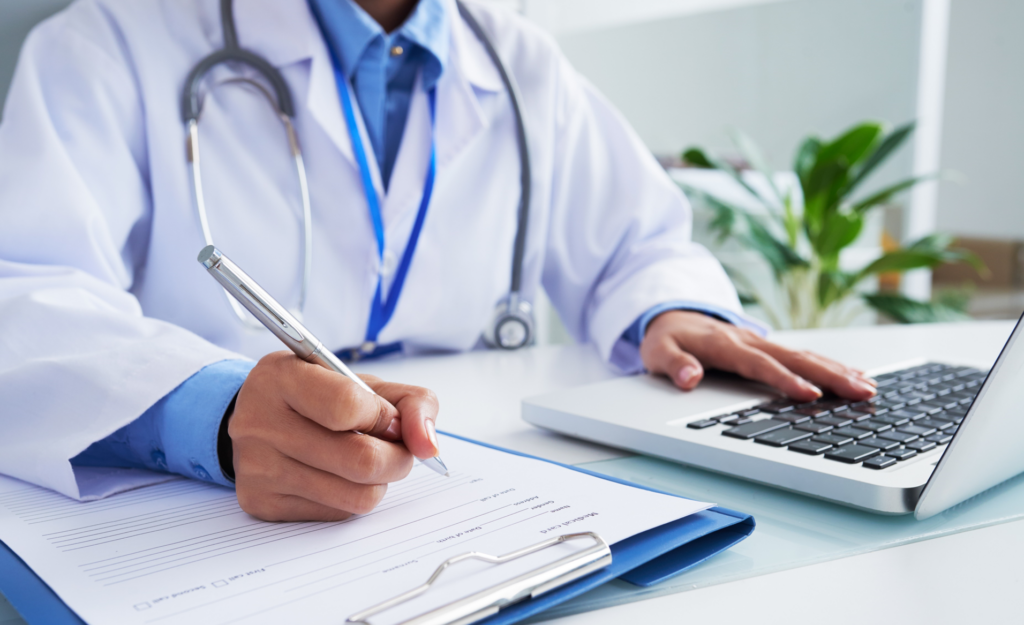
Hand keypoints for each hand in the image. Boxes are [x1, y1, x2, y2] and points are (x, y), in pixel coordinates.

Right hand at [228, 351, 439, 521]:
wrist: (256, 419)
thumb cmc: (318, 396)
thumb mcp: (362, 382)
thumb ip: (409, 402)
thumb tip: (428, 445)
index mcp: (282, 377)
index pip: (348, 406)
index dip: (384, 417)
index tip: (390, 419)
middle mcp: (261, 422)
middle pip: (361, 461)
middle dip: (398, 458)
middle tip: (397, 449)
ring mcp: (258, 467)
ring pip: (357, 496)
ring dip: (379, 481)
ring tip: (369, 461)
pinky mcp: (263, 504)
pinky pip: (338, 514)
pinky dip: (352, 496)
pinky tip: (339, 476)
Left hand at [639, 311, 876, 401]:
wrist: (671, 315)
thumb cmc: (666, 339)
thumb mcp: (657, 352)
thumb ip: (673, 364)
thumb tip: (688, 377)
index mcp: (725, 345)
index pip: (760, 365)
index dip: (785, 380)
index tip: (809, 395)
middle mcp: (750, 341)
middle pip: (794, 359)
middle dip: (829, 375)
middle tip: (861, 392)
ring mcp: (762, 342)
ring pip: (805, 356)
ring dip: (837, 371)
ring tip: (868, 388)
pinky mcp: (769, 347)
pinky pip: (803, 355)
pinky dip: (830, 365)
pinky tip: (854, 376)